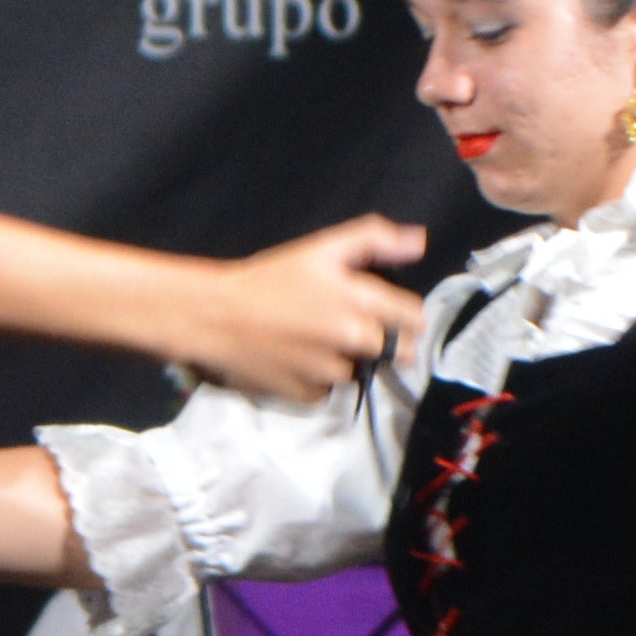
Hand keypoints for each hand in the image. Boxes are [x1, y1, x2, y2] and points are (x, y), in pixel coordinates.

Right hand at [187, 216, 426, 400]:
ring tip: (318, 342)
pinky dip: (319, 379)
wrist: (216, 316)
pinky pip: (329, 390)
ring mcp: (332, 373)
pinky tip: (299, 359)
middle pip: (400, 353)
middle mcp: (353, 341)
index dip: (407, 314)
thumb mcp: (321, 248)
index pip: (414, 318)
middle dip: (388, 343)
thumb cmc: (270, 278)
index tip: (394, 312)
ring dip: (351, 361)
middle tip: (360, 330)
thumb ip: (374, 239)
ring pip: (362, 372)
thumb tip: (419, 241)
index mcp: (360, 301)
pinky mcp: (310, 396)